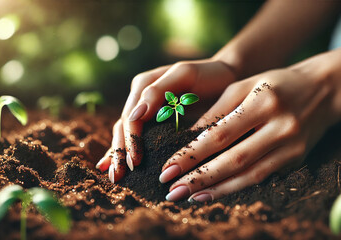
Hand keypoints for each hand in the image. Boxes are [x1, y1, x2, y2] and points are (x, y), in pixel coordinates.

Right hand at [96, 59, 235, 182]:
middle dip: (120, 151)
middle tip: (119, 176)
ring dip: (118, 154)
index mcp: (144, 84)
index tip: (135, 161)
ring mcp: (146, 109)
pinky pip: (135, 136)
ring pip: (125, 133)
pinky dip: (125, 150)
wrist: (225, 76)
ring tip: (115, 176)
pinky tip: (115, 168)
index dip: (130, 139)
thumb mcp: (184, 76)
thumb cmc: (208, 74)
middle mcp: (140, 97)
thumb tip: (134, 116)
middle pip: (123, 127)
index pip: (131, 117)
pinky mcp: (154, 120)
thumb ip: (157, 91)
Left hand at [159, 67, 340, 201]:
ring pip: (249, 175)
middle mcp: (280, 126)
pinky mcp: (297, 159)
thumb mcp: (245, 85)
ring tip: (189, 197)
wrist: (323, 90)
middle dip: (199, 177)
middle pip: (234, 159)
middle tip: (172, 190)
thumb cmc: (276, 84)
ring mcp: (292, 146)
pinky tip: (216, 193)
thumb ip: (217, 109)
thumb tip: (187, 137)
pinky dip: (237, 188)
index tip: (168, 167)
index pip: (221, 133)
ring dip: (217, 189)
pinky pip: (263, 178)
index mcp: (263, 101)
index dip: (192, 153)